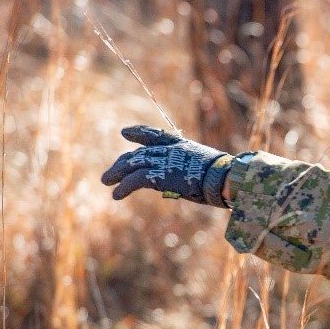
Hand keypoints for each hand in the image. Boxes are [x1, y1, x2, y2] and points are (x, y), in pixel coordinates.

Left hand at [101, 125, 232, 205]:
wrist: (223, 177)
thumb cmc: (223, 176)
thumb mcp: (206, 168)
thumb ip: (191, 170)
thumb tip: (189, 182)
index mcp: (180, 144)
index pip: (154, 135)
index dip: (138, 133)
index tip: (125, 133)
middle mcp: (168, 150)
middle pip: (138, 153)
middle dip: (122, 163)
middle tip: (110, 173)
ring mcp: (162, 160)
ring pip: (132, 164)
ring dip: (117, 174)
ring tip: (106, 182)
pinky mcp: (158, 174)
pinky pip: (134, 180)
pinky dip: (124, 187)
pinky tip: (116, 195)